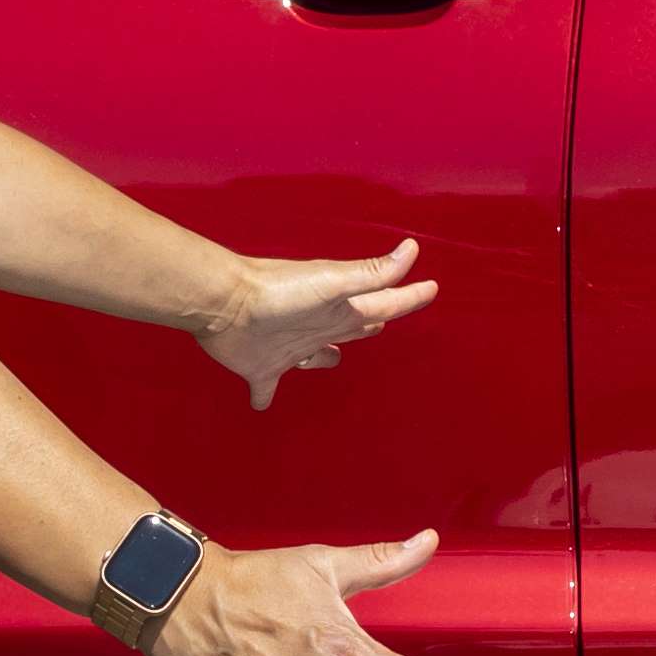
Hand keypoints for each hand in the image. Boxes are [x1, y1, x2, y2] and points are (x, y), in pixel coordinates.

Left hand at [200, 241, 434, 406]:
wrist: (224, 304)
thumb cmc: (279, 292)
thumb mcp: (332, 283)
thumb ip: (371, 274)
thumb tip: (412, 249)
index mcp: (339, 309)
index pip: (383, 303)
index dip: (408, 298)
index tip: (431, 288)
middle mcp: (317, 327)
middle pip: (351, 329)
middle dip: (369, 325)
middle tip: (382, 322)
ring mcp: (288, 348)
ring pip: (313, 357)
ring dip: (322, 359)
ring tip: (331, 359)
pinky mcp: (261, 368)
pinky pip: (266, 389)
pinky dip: (264, 397)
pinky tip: (260, 405)